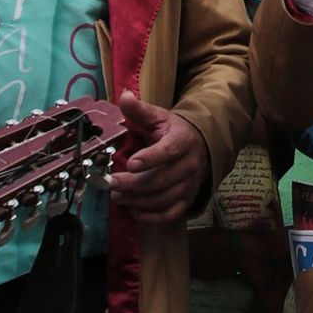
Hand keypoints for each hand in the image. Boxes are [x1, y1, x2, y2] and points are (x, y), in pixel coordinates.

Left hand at [107, 94, 207, 223]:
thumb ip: (140, 110)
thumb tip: (123, 95)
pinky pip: (170, 214)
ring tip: (116, 196)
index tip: (131, 163)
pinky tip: (134, 210)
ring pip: (162, 199)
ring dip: (137, 201)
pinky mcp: (188, 200)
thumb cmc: (173, 132)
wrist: (201, 147)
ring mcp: (190, 185)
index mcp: (183, 141)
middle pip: (160, 180)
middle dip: (133, 185)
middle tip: (111, 184)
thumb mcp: (159, 118)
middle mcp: (190, 165)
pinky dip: (151, 217)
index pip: (168, 151)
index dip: (150, 158)